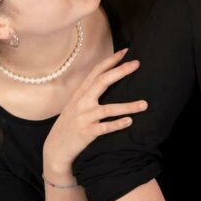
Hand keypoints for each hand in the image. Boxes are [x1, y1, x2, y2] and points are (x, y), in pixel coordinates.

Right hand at [42, 49, 147, 175]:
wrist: (55, 149)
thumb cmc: (69, 125)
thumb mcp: (75, 106)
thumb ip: (88, 94)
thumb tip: (106, 81)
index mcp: (80, 94)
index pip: (96, 72)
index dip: (110, 61)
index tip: (125, 51)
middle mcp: (81, 103)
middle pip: (102, 82)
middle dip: (120, 71)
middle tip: (137, 63)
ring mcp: (84, 118)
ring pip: (108, 108)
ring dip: (128, 106)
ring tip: (145, 104)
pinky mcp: (86, 133)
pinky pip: (104, 128)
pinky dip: (117, 124)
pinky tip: (130, 122)